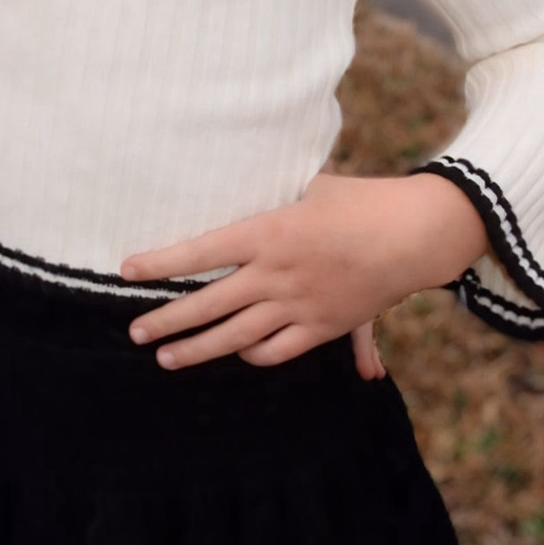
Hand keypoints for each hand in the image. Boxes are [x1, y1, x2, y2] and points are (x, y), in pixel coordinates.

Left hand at [120, 171, 487, 372]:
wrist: (416, 233)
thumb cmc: (359, 200)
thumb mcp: (308, 187)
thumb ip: (272, 199)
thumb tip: (246, 185)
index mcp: (268, 232)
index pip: (200, 251)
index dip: (160, 263)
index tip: (127, 271)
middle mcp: (276, 274)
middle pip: (208, 304)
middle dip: (166, 322)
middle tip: (136, 333)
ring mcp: (298, 305)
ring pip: (235, 336)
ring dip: (197, 350)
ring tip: (166, 358)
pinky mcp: (322, 326)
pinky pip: (276, 351)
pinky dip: (253, 354)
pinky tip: (236, 353)